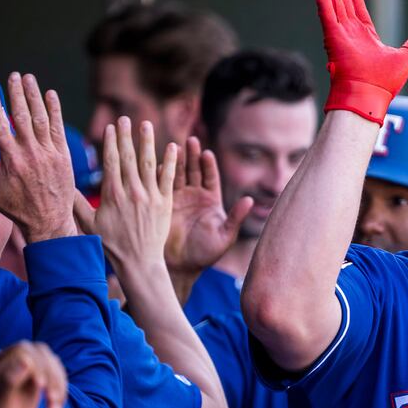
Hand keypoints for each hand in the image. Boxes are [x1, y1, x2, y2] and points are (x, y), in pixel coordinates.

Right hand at [0, 73, 77, 242]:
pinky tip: (50, 95)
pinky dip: (55, 110)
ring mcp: (49, 153)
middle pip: (21, 116)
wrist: (49, 220)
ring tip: (29, 78)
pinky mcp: (63, 155)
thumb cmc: (18, 208)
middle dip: (17, 94)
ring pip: (40, 118)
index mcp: (10, 160)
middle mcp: (30, 153)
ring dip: (35, 96)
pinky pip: (58, 128)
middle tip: (13, 75)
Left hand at [0, 342, 67, 407]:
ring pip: (52, 363)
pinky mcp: (40, 374)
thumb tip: (25, 360)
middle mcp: (12, 360)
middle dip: (51, 376)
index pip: (22, 350)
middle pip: (41, 354)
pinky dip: (61, 390)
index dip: (36, 364)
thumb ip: (8, 382)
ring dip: (58, 385)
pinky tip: (56, 407)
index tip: (42, 385)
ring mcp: (27, 366)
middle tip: (52, 399)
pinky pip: (58, 374)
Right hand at [73, 117, 176, 269]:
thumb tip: (62, 184)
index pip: (112, 162)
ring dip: (148, 142)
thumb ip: (77, 202)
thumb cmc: (112, 245)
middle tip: (125, 118)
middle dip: (127, 135)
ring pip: (149, 163)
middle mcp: (132, 192)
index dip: (111, 142)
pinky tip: (173, 146)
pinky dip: (170, 161)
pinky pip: (168, 178)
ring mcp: (150, 196)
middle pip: (129, 157)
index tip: (110, 126)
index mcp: (113, 195)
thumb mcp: (89, 224)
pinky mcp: (165, 202)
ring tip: (147, 124)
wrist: (139, 262)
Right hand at [166, 137, 252, 274]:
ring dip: (176, 160)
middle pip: (194, 170)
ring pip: (177, 174)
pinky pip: (161, 186)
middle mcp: (194, 196)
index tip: (207, 153)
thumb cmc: (206, 253)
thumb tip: (249, 200)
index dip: (208, 165)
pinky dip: (160, 174)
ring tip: (174, 146)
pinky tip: (157, 164)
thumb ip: (236, 218)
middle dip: (192, 155)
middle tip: (190, 140)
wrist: (181, 267)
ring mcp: (178, 198)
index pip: (210, 177)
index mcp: (211, 200)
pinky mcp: (163, 204)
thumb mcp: (225, 236)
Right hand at [318, 0, 407, 124]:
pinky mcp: (332, 36)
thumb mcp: (405, 58)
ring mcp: (340, 34)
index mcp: (365, 37)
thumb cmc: (385, 83)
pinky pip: (326, 12)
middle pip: (343, 1)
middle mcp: (350, 34)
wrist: (370, 95)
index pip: (357, 8)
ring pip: (333, 3)